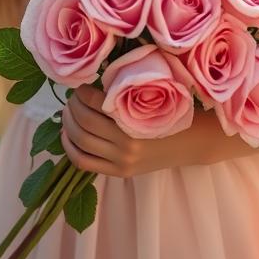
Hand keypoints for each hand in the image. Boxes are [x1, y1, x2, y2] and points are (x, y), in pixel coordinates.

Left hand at [60, 84, 208, 177]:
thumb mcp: (151, 98)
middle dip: (72, 107)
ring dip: (68, 124)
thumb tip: (91, 86)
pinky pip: (84, 162)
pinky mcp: (119, 172)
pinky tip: (67, 135)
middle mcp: (127, 144)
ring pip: (81, 141)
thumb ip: (123, 93)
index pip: (97, 104)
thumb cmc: (171, 113)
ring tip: (68, 112)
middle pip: (85, 123)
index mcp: (136, 120)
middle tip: (72, 98)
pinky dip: (70, 147)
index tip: (82, 86)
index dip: (83, 93)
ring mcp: (122, 160)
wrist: (191, 142)